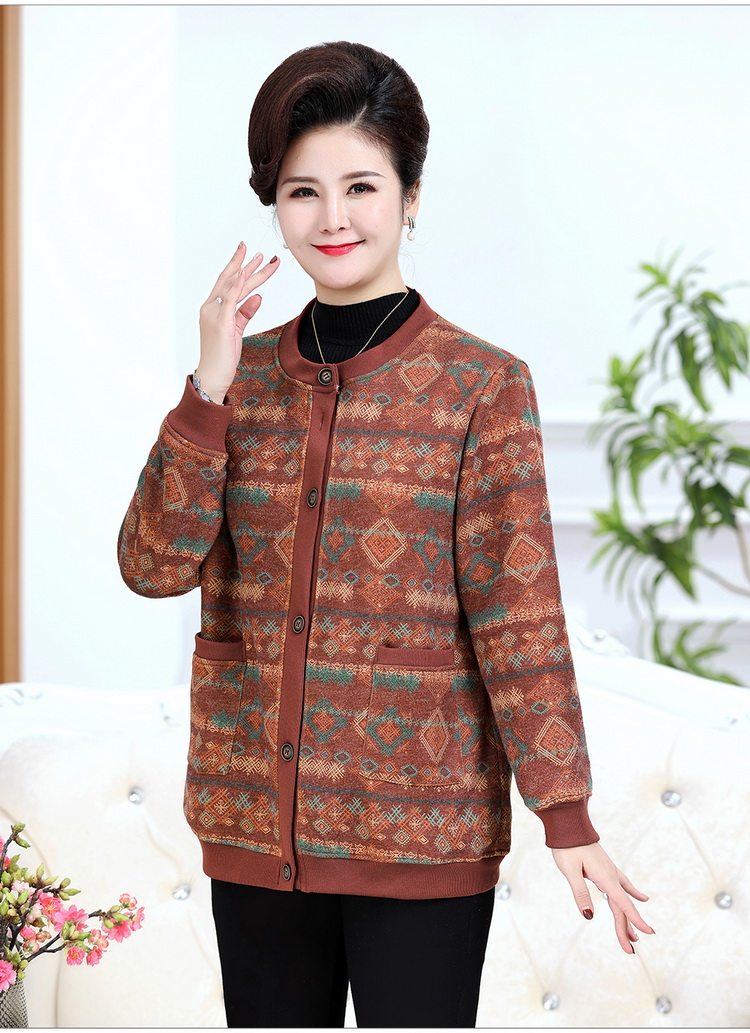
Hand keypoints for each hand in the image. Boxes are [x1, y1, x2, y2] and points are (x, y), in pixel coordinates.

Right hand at [196, 242, 280, 400]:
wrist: (213, 374)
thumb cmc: (222, 356)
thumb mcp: (236, 330)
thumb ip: (245, 313)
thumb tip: (258, 297)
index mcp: (213, 308)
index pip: (227, 283)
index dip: (239, 269)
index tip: (250, 257)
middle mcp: (211, 307)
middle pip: (230, 280)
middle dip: (245, 264)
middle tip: (258, 252)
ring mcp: (214, 313)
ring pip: (234, 286)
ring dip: (249, 271)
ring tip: (262, 258)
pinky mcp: (221, 322)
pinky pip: (230, 298)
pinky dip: (238, 284)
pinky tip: (245, 272)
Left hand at [550, 841, 654, 953]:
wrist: (568, 824)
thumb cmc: (567, 847)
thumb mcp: (569, 871)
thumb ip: (579, 892)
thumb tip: (589, 916)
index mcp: (604, 878)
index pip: (622, 904)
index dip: (635, 920)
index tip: (649, 933)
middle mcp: (611, 876)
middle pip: (621, 907)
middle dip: (626, 929)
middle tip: (630, 951)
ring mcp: (610, 871)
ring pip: (622, 899)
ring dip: (627, 918)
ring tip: (635, 937)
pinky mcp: (606, 867)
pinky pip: (623, 884)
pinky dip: (632, 893)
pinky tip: (643, 899)